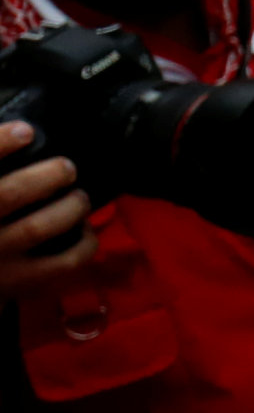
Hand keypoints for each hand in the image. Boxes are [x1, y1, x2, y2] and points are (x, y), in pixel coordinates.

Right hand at [0, 121, 92, 301]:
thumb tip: (22, 136)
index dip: (0, 143)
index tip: (26, 131)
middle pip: (8, 195)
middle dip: (45, 176)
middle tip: (67, 168)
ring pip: (36, 228)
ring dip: (68, 207)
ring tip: (79, 197)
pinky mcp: (15, 282)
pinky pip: (61, 263)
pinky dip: (83, 244)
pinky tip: (86, 230)